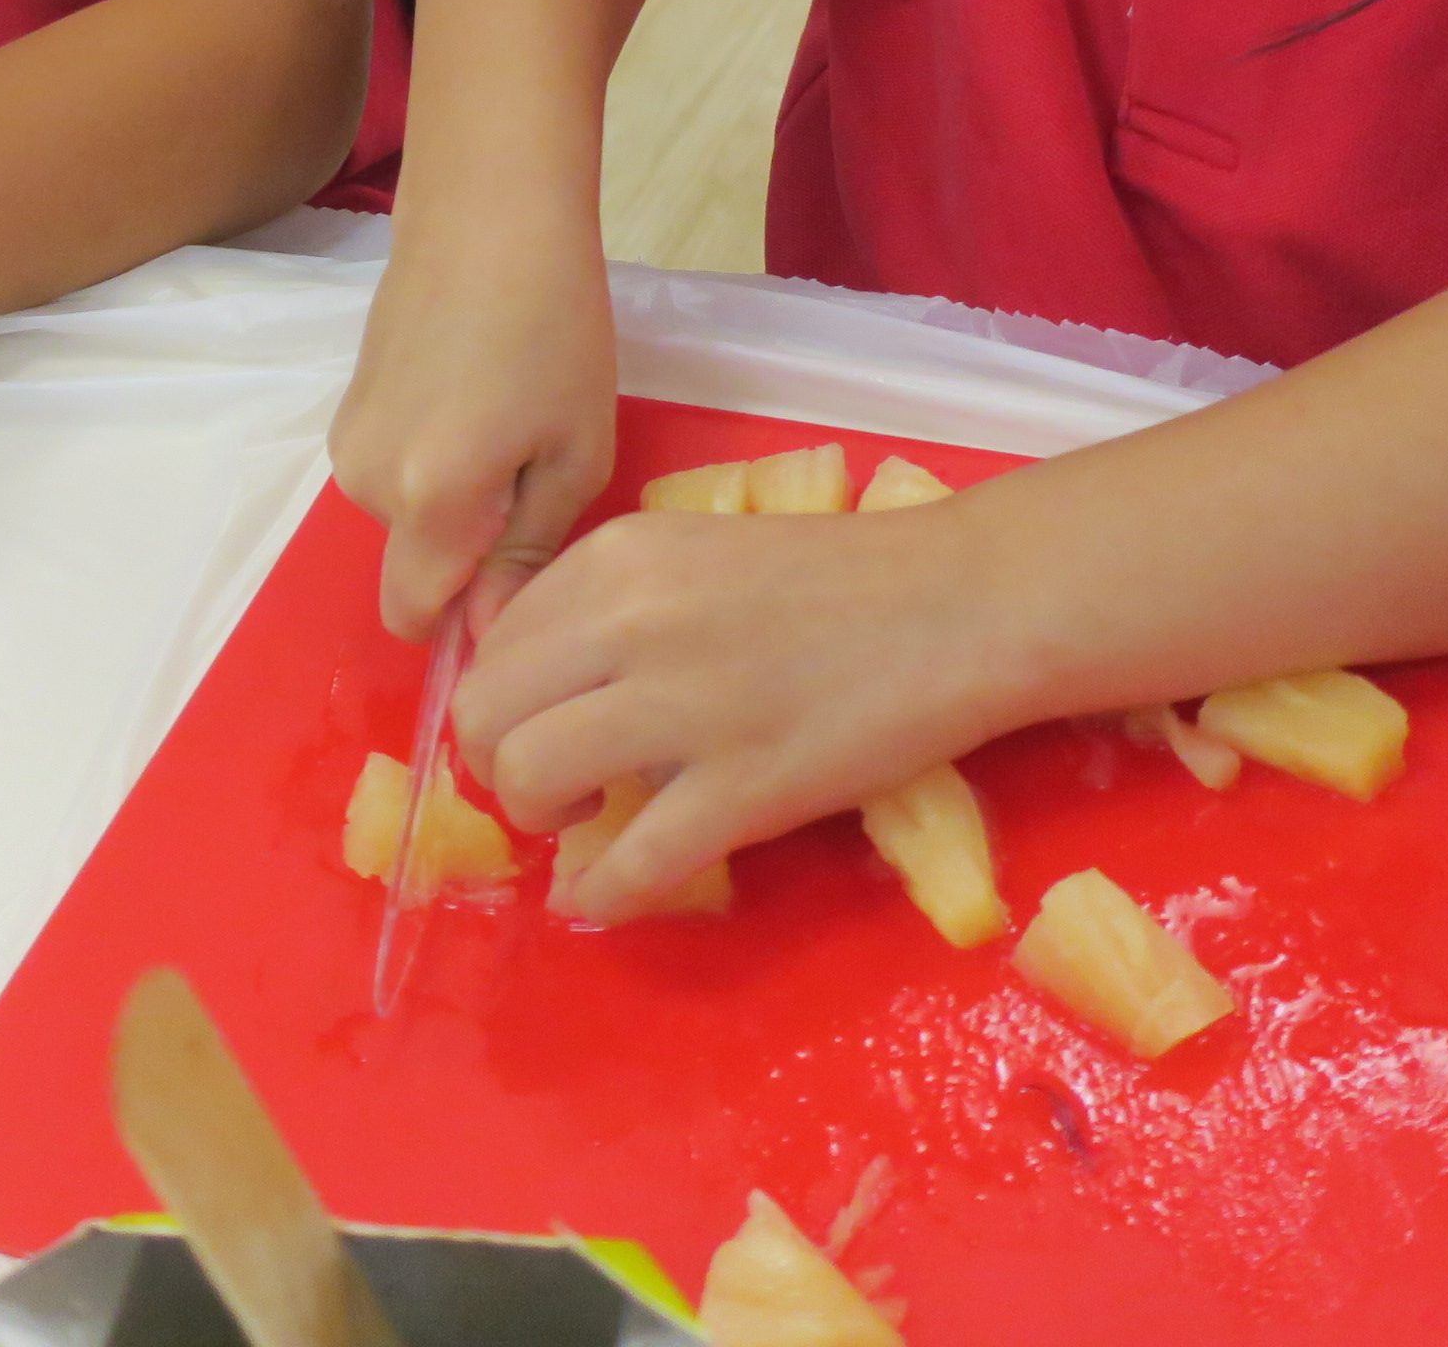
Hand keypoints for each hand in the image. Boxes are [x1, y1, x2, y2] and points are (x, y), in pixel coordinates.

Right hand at [331, 194, 620, 642]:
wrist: (488, 210)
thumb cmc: (555, 328)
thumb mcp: (576, 450)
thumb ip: (530, 550)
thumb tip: (491, 626)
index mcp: (428, 500)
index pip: (416, 618)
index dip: (471, 614)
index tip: (526, 568)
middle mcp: (366, 483)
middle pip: (415, 566)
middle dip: (468, 548)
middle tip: (534, 469)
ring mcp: (347, 440)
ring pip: (404, 516)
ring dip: (451, 498)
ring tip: (507, 418)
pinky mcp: (345, 404)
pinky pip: (392, 468)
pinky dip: (429, 456)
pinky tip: (472, 391)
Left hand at [457, 485, 1038, 924]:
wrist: (961, 605)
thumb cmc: (838, 580)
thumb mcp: (695, 553)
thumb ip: (610, 604)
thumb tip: (533, 685)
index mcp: (618, 557)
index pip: (492, 643)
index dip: (501, 700)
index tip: (535, 724)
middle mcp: (631, 620)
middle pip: (486, 714)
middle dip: (496, 763)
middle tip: (553, 779)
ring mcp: (685, 706)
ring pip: (530, 780)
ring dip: (540, 818)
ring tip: (590, 814)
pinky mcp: (742, 790)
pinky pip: (628, 865)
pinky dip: (599, 893)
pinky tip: (605, 892)